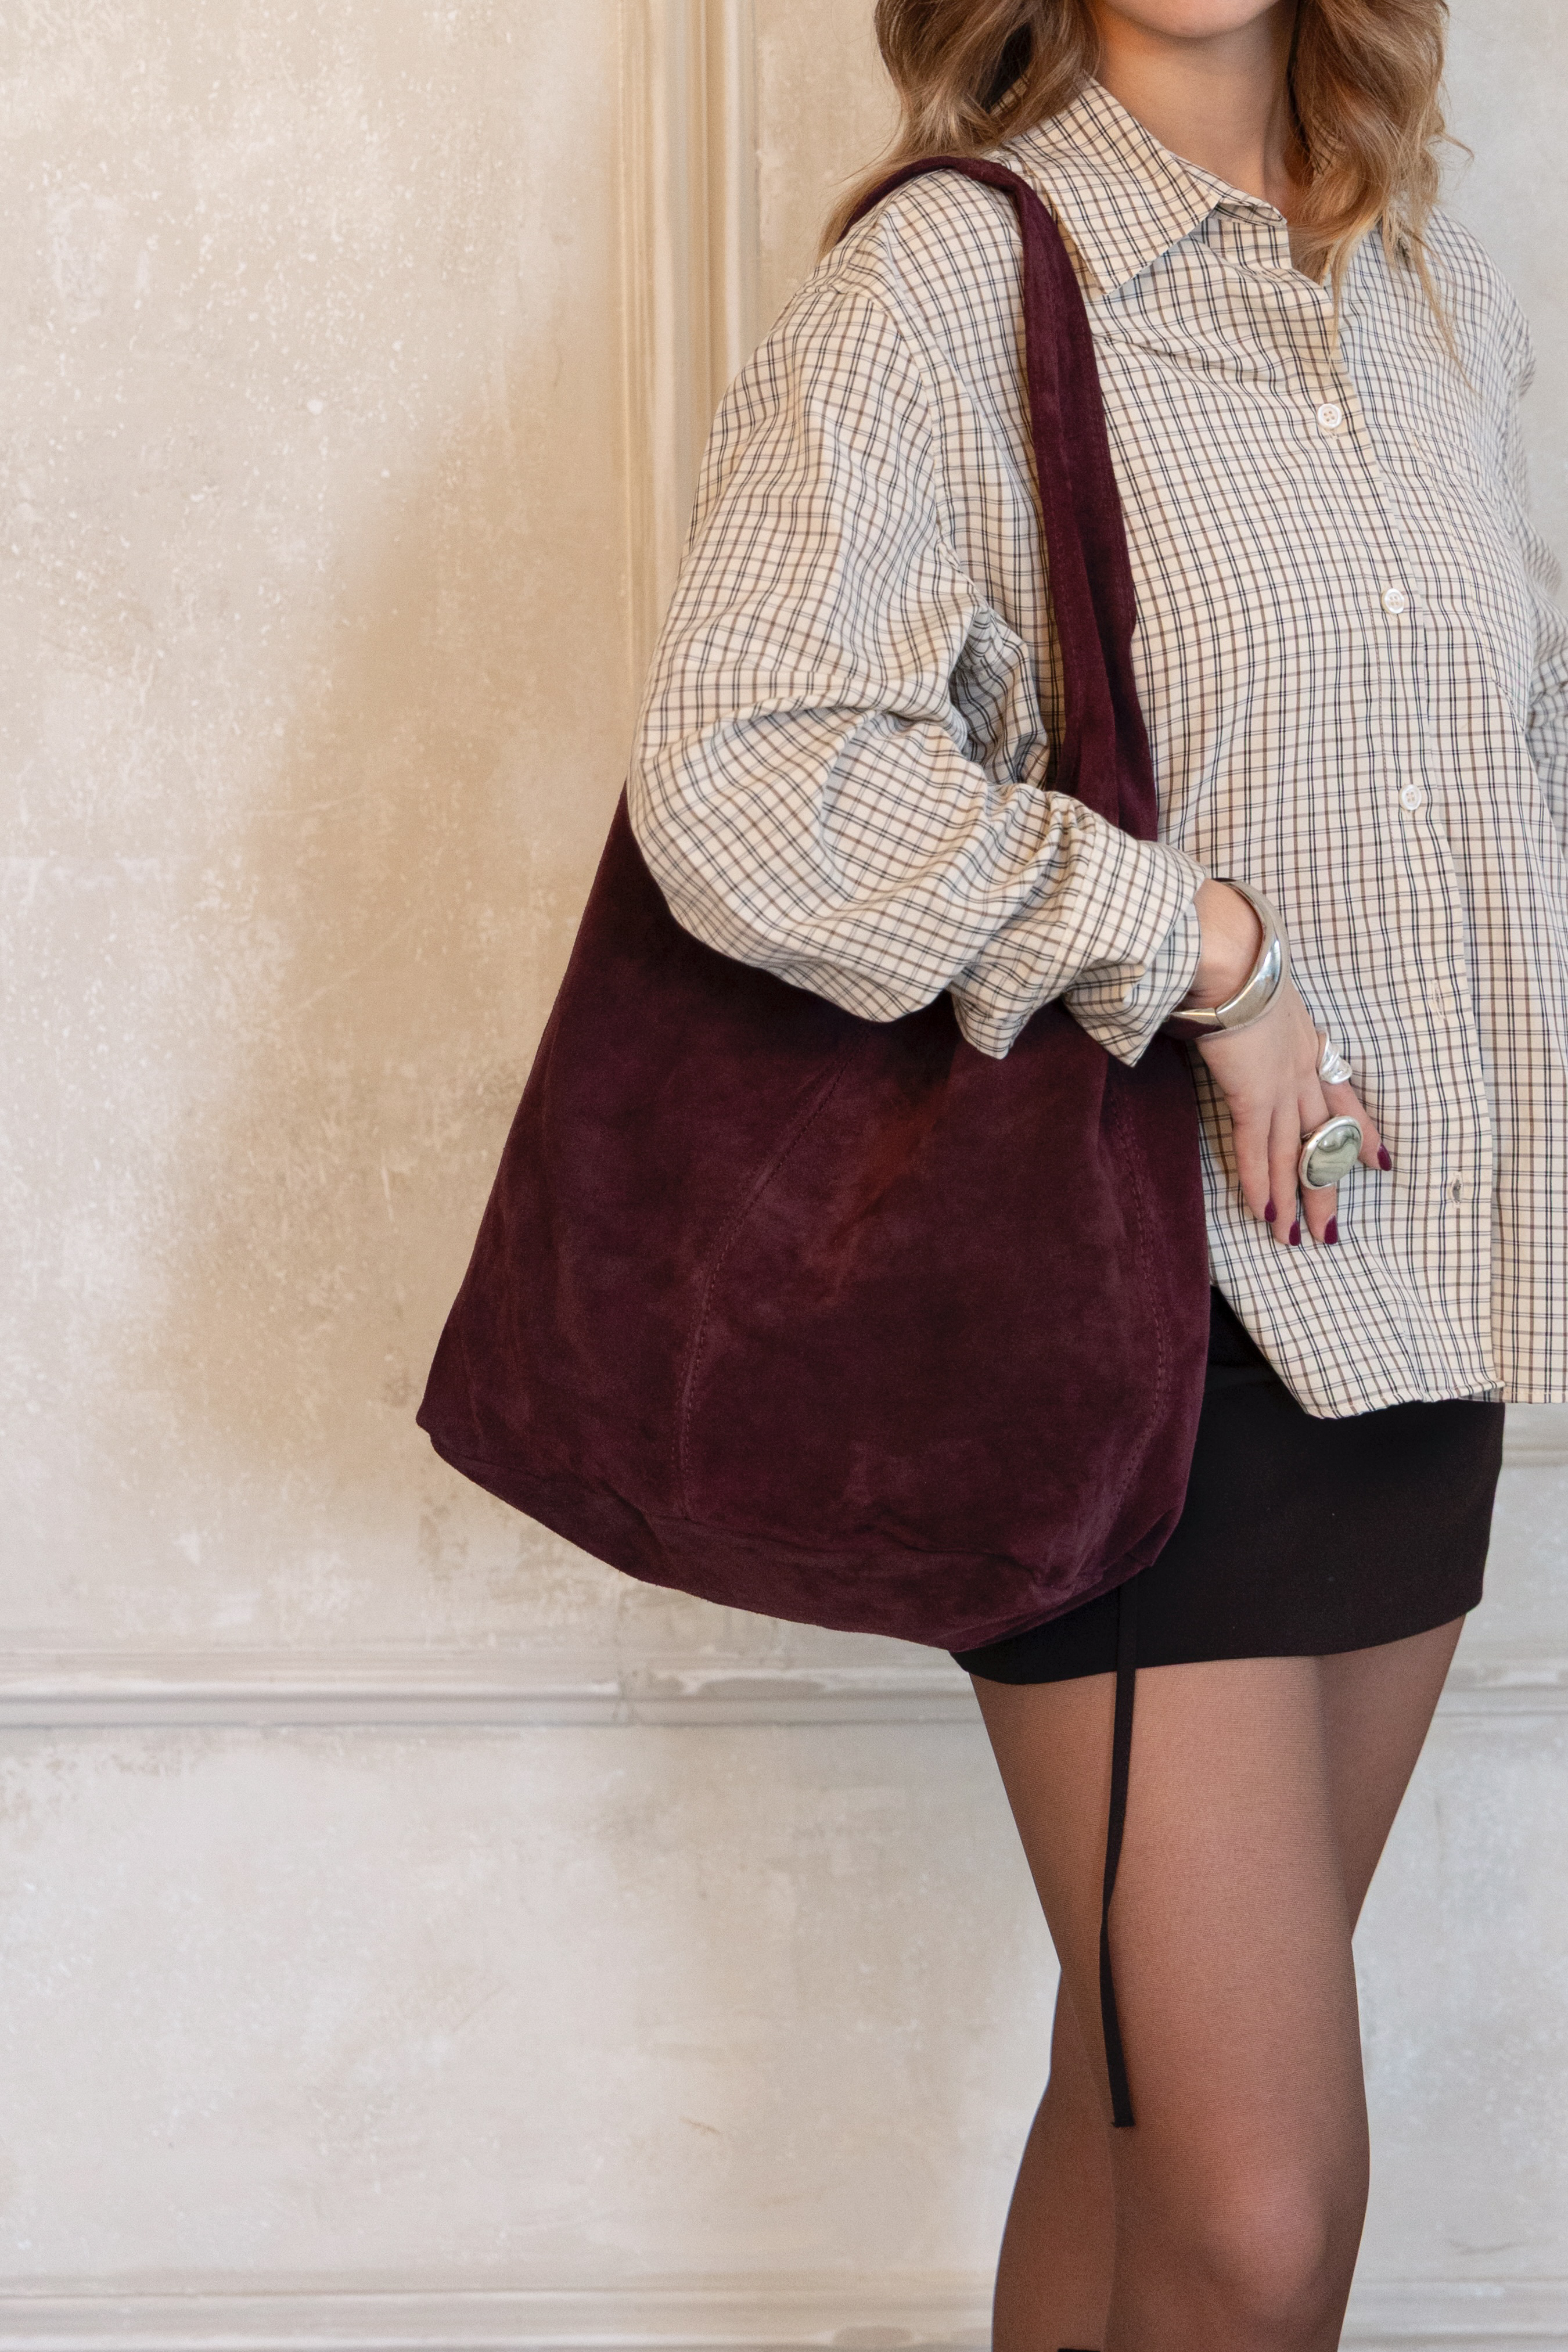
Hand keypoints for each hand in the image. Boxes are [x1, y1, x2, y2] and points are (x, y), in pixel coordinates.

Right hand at [1194, 979, 1386, 1244]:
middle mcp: (1301, 1067)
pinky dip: (1259, 1182)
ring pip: (1292, 1152)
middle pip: (1321, 1138)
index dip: (1361, 1133)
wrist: (1231, 955)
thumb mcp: (1259, 989)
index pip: (1342, 1097)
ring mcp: (1280, 1082)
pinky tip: (1264, 1213)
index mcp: (1305, 1042)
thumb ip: (1254, 1011)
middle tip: (1332, 1228)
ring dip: (1293, 1198)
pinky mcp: (1252, 1091)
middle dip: (1326, 1185)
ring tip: (1295, 1238)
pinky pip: (1255, 1147)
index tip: (1380, 1161)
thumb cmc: (1236, 960)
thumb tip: (1231, 1013)